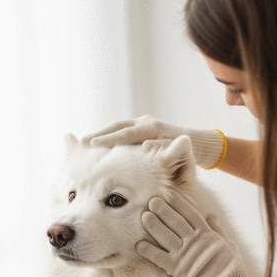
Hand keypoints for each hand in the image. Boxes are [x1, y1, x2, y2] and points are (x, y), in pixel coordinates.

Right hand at [81, 115, 224, 168]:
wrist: (195, 143)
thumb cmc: (188, 154)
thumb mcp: (179, 155)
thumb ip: (164, 151)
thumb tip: (146, 148)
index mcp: (154, 128)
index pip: (128, 134)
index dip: (110, 139)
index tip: (93, 144)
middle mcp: (147, 122)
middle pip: (119, 127)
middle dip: (100, 135)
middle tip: (82, 143)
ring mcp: (143, 123)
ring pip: (118, 128)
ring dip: (103, 135)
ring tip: (85, 144)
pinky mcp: (141, 128)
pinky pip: (122, 132)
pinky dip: (110, 137)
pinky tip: (99, 146)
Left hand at [137, 192, 262, 276]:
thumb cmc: (231, 268)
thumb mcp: (228, 244)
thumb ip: (217, 229)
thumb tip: (211, 215)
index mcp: (207, 234)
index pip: (191, 214)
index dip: (179, 202)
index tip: (169, 193)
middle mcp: (195, 242)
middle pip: (176, 222)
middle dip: (163, 210)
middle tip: (151, 200)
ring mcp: (185, 256)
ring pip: (166, 237)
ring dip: (154, 226)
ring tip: (144, 216)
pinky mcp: (178, 271)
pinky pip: (160, 259)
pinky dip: (149, 252)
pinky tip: (138, 245)